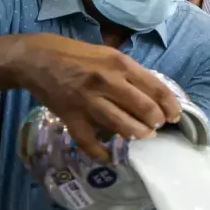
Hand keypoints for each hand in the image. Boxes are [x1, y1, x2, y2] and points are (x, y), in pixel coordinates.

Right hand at [19, 34, 180, 160]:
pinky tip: (109, 156)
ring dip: (137, 134)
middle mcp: (107, 82)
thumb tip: (153, 94)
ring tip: (142, 135)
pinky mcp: (71, 117)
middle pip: (144, 108)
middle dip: (156, 121)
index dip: (170, 105)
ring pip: (122, 125)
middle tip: (157, 126)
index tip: (174, 116)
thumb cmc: (76, 55)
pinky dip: (101, 153)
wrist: (35, 58)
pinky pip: (89, 141)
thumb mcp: (108, 54)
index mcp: (120, 64)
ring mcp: (88, 101)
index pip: (156, 88)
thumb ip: (130, 73)